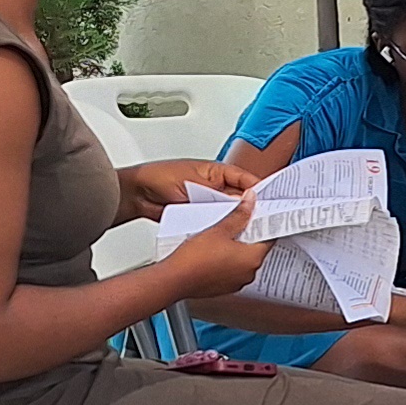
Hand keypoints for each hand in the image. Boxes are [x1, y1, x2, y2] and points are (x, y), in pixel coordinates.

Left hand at [117, 157, 256, 223]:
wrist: (135, 193)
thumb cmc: (158, 177)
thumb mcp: (194, 183)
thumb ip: (219, 194)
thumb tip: (241, 201)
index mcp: (216, 172)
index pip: (245, 179)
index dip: (258, 189)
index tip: (270, 201)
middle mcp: (213, 187)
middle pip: (239, 199)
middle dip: (247, 208)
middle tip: (256, 219)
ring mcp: (205, 203)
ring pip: (227, 213)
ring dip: (230, 220)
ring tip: (238, 227)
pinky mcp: (197, 217)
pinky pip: (212, 223)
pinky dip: (216, 228)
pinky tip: (219, 233)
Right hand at [160, 186, 266, 295]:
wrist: (173, 280)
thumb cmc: (194, 259)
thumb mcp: (220, 229)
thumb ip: (239, 214)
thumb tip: (250, 201)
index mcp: (253, 259)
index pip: (268, 238)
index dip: (263, 224)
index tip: (257, 215)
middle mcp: (248, 274)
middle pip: (255, 249)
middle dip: (248, 235)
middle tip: (238, 221)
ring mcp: (236, 283)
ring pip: (242, 260)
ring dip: (236, 248)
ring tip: (223, 235)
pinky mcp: (224, 288)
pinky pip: (231, 270)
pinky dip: (226, 260)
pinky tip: (214, 251)